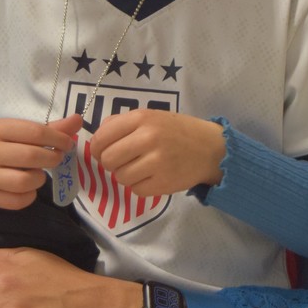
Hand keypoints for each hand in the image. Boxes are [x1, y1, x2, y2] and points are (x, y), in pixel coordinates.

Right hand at [0, 114, 82, 208]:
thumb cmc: (3, 141)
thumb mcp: (21, 129)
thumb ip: (51, 128)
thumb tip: (78, 120)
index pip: (36, 132)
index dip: (58, 139)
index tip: (67, 144)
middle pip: (31, 156)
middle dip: (52, 158)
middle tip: (56, 158)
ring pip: (24, 181)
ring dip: (40, 179)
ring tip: (40, 173)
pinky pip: (17, 201)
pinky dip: (30, 196)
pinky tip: (29, 188)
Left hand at [90, 110, 224, 195]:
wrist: (211, 149)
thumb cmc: (178, 131)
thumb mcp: (151, 116)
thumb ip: (122, 123)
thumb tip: (96, 139)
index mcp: (142, 118)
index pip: (101, 137)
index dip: (96, 148)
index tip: (103, 151)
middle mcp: (148, 138)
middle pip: (107, 160)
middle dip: (110, 163)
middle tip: (123, 161)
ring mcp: (157, 162)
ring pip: (120, 177)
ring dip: (126, 175)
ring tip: (141, 168)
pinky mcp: (163, 183)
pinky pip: (135, 190)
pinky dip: (140, 186)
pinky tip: (152, 177)